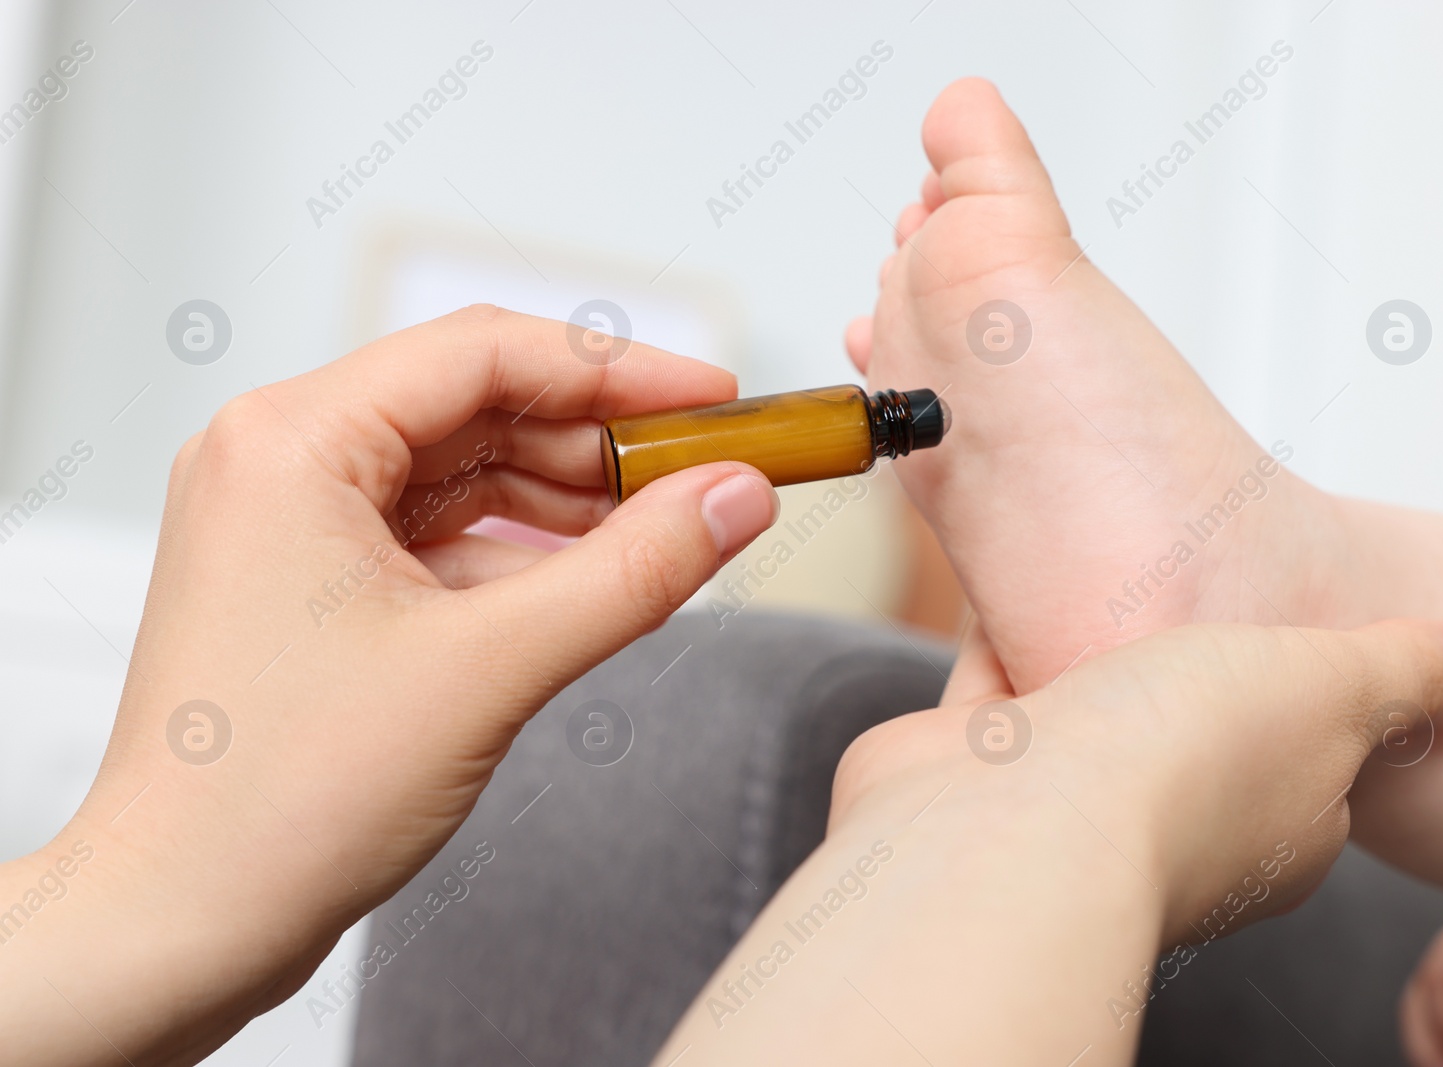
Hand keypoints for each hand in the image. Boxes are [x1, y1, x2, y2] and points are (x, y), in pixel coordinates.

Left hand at [0, 305, 778, 1066]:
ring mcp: (293, 524)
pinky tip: (595, 583)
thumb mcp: (491, 669)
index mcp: (293, 440)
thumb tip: (735, 497)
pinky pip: (442, 537)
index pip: (485, 351)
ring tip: (668, 532)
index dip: (618, 369)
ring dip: (570, 502)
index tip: (716, 400)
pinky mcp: (314, 586)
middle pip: (480, 407)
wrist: (179, 927)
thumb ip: (634, 571)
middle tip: (708, 474)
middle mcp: (281, 460)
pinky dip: (523, 555)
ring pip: (466, 473)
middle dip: (601, 443)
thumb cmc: (276, 803)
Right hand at [834, 618, 1442, 949]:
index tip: (1295, 618)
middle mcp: (1174, 827)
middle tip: (1193, 580)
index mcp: (1280, 828)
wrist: (1007, 828)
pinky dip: (1006, 643)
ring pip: (1092, 709)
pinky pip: (1002, 695)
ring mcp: (1073, 807)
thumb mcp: (1328, 688)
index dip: (1310, 682)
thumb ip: (1404, 674)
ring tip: (1103, 569)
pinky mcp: (987, 779)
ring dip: (1090, 644)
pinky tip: (1015, 590)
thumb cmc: (1170, 766)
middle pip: (1192, 724)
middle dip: (1186, 653)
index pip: (1315, 754)